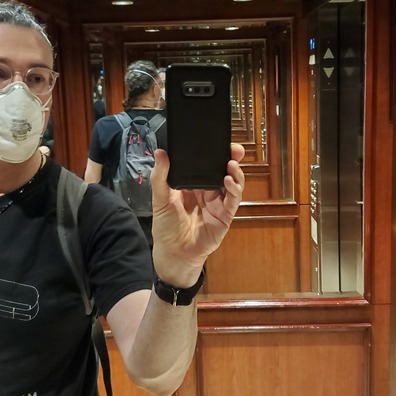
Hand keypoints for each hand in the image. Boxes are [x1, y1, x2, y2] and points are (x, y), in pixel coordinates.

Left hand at [150, 143, 244, 286]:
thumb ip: (160, 177)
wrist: (174, 253)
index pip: (206, 164)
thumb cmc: (166, 227)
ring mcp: (218, 203)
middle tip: (235, 149)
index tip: (218, 141)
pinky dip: (233, 190)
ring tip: (231, 164)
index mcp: (193, 184)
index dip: (214, 153)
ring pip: (232, 183)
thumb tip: (160, 153)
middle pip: (223, 171)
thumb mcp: (160, 199)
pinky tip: (228, 182)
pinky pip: (233, 200)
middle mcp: (208, 191)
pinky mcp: (225, 216)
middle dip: (231, 159)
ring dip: (235, 173)